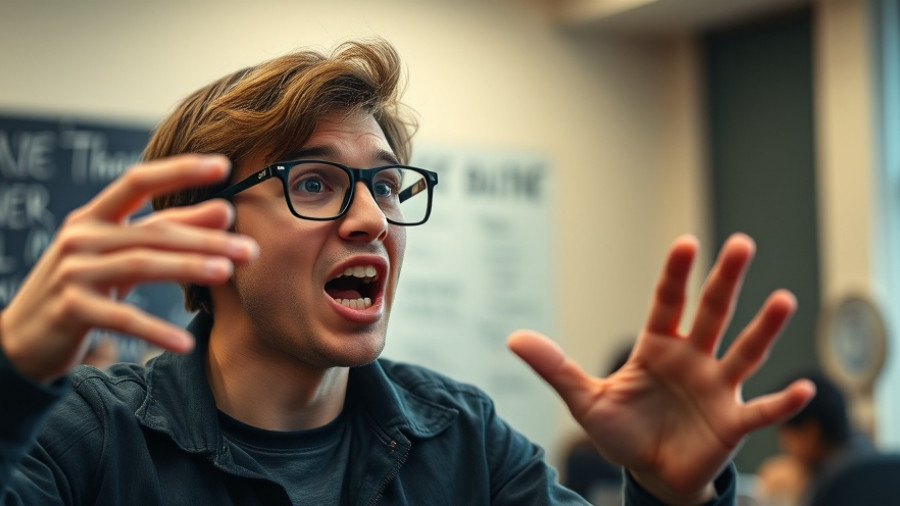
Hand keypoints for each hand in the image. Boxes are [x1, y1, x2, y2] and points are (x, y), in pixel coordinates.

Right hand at [0, 154, 257, 383]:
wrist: (22, 338)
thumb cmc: (84, 287)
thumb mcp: (122, 254)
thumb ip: (169, 231)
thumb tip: (225, 210)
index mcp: (94, 217)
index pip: (138, 182)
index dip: (180, 170)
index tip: (223, 165)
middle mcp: (81, 236)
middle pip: (153, 230)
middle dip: (205, 239)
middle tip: (250, 248)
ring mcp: (73, 271)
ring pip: (141, 264)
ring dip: (188, 268)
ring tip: (227, 274)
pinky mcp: (70, 309)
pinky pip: (122, 318)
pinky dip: (155, 330)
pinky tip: (184, 342)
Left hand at [508, 233, 814, 504]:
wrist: (650, 473)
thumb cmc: (622, 430)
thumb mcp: (584, 400)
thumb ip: (555, 368)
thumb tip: (512, 339)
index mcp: (657, 347)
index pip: (668, 303)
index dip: (676, 275)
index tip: (687, 244)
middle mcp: (692, 359)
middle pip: (712, 314)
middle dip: (725, 281)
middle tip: (742, 244)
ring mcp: (716, 389)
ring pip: (744, 352)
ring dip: (764, 329)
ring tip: (783, 299)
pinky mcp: (732, 423)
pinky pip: (762, 411)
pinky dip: (783, 402)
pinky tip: (805, 388)